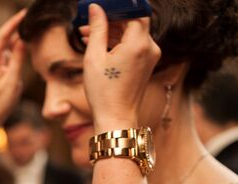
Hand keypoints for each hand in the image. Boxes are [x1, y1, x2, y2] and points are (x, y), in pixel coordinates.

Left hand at [0, 9, 26, 127]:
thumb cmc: (1, 101)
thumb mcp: (12, 81)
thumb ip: (18, 60)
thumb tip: (23, 41)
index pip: (2, 36)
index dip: (12, 23)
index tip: (23, 14)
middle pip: (4, 36)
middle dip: (15, 24)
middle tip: (28, 15)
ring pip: (7, 43)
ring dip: (17, 34)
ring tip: (30, 25)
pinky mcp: (2, 67)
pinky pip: (10, 51)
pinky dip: (18, 44)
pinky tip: (27, 41)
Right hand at [80, 4, 160, 132]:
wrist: (116, 118)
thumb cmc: (103, 92)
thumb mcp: (94, 58)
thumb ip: (97, 29)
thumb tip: (95, 8)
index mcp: (138, 44)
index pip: (134, 11)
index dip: (118, 7)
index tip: (101, 7)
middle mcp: (149, 48)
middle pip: (132, 21)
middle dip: (110, 19)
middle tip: (89, 20)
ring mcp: (150, 57)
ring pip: (131, 33)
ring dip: (111, 31)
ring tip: (87, 35)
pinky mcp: (146, 64)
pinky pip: (133, 45)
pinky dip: (117, 42)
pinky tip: (98, 45)